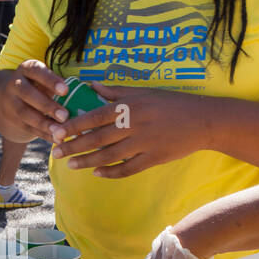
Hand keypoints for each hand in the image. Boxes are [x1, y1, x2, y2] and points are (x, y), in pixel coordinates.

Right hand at [0, 60, 69, 143]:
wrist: (6, 97)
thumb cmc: (36, 85)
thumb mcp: (42, 79)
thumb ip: (57, 85)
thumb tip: (82, 94)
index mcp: (25, 69)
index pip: (36, 71)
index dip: (50, 80)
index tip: (66, 90)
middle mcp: (15, 84)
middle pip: (28, 94)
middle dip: (47, 106)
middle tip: (65, 116)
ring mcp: (10, 102)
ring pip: (25, 113)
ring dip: (43, 124)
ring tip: (60, 132)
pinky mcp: (12, 119)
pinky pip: (27, 127)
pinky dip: (42, 134)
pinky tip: (55, 139)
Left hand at [49, 84, 204, 177]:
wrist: (203, 120)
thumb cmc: (171, 103)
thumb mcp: (143, 92)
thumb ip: (115, 91)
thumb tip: (91, 85)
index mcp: (129, 106)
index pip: (94, 116)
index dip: (73, 126)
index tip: (56, 131)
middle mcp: (134, 125)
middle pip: (97, 138)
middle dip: (73, 146)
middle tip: (55, 152)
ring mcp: (144, 143)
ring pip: (109, 156)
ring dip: (87, 161)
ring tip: (71, 165)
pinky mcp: (154, 158)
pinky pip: (128, 169)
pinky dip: (111, 173)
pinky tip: (98, 174)